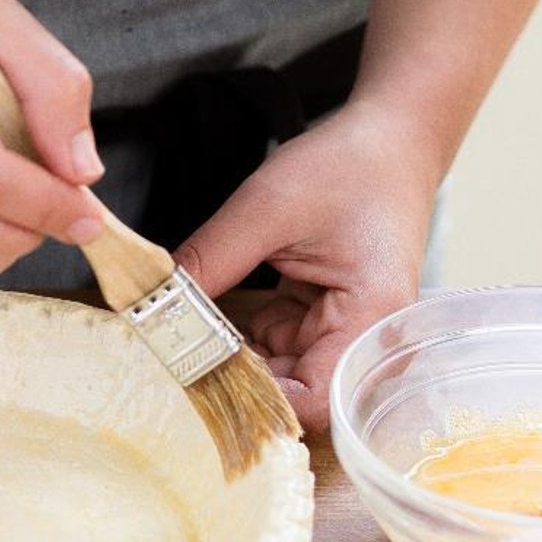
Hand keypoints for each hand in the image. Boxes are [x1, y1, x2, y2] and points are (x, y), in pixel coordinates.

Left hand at [173, 102, 444, 433]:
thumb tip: (153, 306)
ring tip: (186, 335)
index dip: (257, 400)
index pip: (315, 402)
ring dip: (234, 358)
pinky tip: (208, 320)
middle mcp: (365, 340)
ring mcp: (344, 332)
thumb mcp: (266, 208)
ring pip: (280, 374)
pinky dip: (242, 337)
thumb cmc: (348, 166)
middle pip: (296, 395)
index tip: (199, 376)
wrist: (388, 139)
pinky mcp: (323, 319)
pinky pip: (276, 347)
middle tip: (176, 358)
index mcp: (369, 320)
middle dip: (236, 380)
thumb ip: (210, 260)